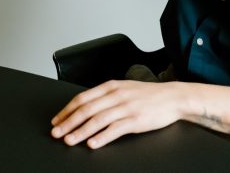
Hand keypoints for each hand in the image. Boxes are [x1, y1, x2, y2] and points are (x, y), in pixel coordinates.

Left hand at [50, 80, 183, 148]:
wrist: (172, 97)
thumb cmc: (147, 95)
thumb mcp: (124, 88)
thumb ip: (105, 96)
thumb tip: (85, 106)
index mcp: (110, 86)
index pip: (82, 98)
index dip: (67, 110)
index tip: (57, 120)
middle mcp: (116, 95)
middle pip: (86, 109)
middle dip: (68, 122)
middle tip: (56, 133)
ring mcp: (126, 107)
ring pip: (97, 120)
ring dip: (80, 131)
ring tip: (69, 140)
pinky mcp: (135, 120)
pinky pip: (115, 130)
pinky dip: (101, 137)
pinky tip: (93, 144)